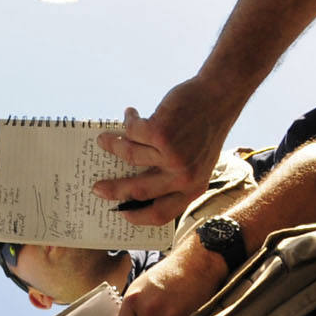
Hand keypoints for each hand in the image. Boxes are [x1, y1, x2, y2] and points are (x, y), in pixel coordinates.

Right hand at [95, 81, 232, 225]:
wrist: (218, 98)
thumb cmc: (203, 129)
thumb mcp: (196, 160)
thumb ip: (172, 175)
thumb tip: (129, 182)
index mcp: (193, 187)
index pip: (162, 213)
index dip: (138, 217)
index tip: (121, 214)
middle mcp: (183, 176)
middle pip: (139, 190)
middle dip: (113, 190)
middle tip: (97, 189)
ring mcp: (172, 156)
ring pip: (129, 155)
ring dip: (112, 145)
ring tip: (103, 139)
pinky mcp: (161, 134)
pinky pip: (131, 132)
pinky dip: (127, 121)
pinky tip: (130, 113)